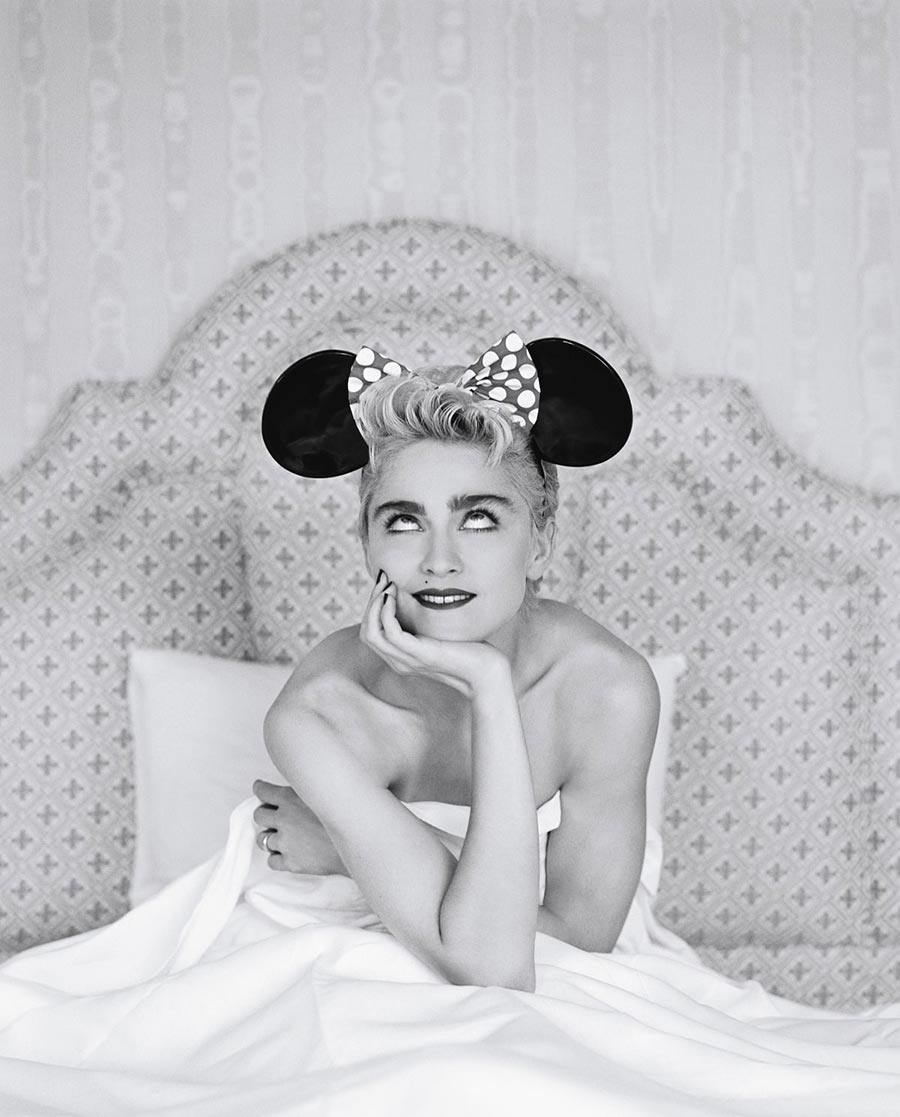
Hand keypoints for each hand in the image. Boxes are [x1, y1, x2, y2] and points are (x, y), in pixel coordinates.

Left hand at [252, 780, 347, 874]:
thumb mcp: (323, 793)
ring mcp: (285, 842)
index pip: (263, 791)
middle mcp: (283, 819)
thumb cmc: (346, 814)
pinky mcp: (290, 862)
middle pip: (259, 815)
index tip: (259, 789)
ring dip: (271, 837)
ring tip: (284, 838)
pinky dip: (278, 857)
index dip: (260, 790)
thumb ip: (306, 791)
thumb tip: (299, 786)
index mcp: (290, 798)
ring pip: (263, 839)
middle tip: (273, 817)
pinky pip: (272, 861)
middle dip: (265, 815)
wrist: (358, 842)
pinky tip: (288, 854)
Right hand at [360, 571, 508, 699]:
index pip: (371, 632)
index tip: (384, 582)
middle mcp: (399, 661)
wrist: (486, 673)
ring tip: (387, 586)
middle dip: (370, 602)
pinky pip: (391, 633)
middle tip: (383, 579)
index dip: (372, 606)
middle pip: (367, 632)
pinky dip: (387, 612)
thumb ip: (424, 622)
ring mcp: (408, 660)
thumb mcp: (439, 633)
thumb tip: (415, 594)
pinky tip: (394, 597)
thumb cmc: (468, 651)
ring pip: (372, 633)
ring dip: (375, 605)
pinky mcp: (420, 655)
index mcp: (401, 657)